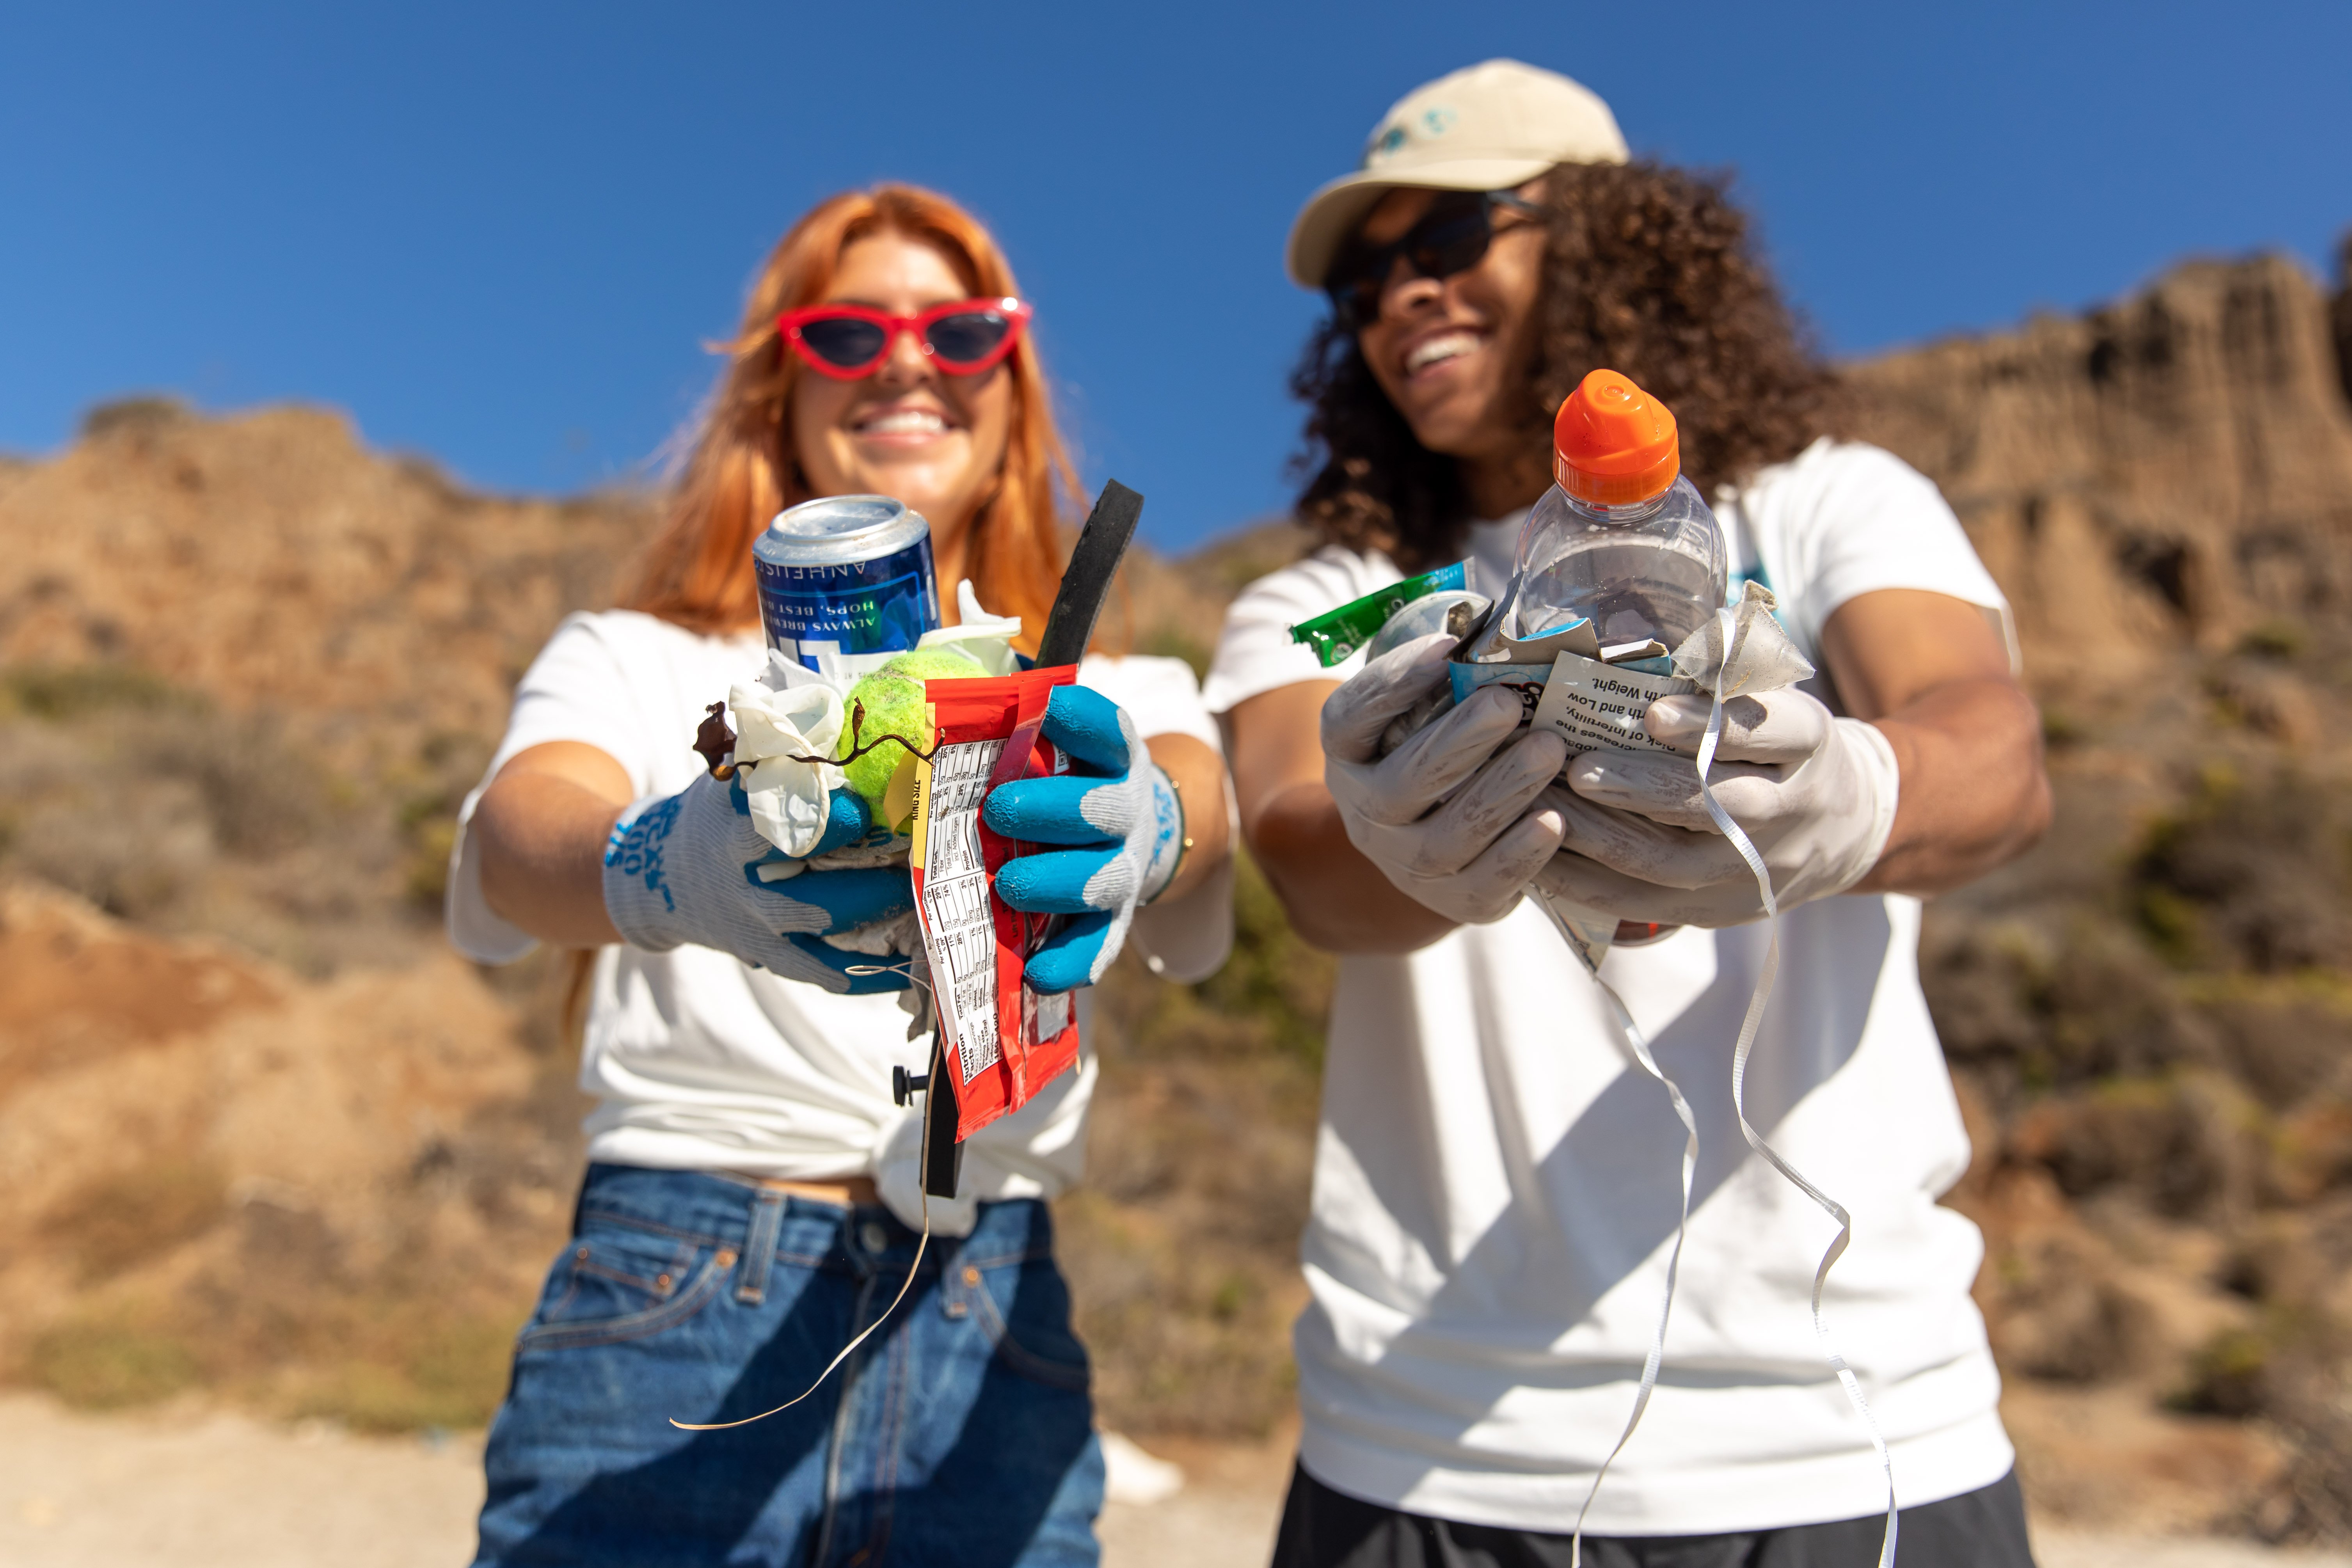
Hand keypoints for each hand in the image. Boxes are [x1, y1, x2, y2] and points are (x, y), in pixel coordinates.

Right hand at [602, 772, 912, 991]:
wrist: (661, 878)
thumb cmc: (718, 813)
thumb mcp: (730, 778)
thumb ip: (774, 748)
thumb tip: (837, 700)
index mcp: (733, 821)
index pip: (777, 814)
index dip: (823, 812)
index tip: (867, 802)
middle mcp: (743, 873)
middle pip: (807, 872)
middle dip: (865, 860)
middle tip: (917, 850)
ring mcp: (757, 920)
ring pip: (823, 919)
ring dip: (878, 910)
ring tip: (928, 896)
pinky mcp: (770, 956)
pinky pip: (823, 970)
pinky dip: (868, 974)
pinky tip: (912, 964)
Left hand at [985, 685, 1182, 994]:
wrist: (1126, 836)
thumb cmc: (1066, 783)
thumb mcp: (1053, 748)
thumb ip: (1012, 732)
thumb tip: (940, 702)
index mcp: (1111, 758)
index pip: (1109, 731)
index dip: (1083, 719)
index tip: (1048, 706)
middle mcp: (1125, 811)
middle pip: (1103, 809)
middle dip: (1054, 809)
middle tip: (999, 809)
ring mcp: (1121, 869)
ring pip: (1102, 880)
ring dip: (1056, 882)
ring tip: (1009, 886)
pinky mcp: (1112, 921)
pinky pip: (1097, 946)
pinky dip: (1069, 962)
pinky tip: (1035, 973)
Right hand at [1321, 632, 1566, 924]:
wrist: (1426, 839)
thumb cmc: (1440, 744)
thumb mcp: (1424, 706)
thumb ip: (1450, 671)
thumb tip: (1510, 617)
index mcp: (1349, 752)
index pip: (1350, 718)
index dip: (1392, 685)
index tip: (1446, 646)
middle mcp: (1365, 811)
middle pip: (1401, 784)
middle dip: (1457, 741)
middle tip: (1507, 702)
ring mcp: (1404, 862)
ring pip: (1445, 838)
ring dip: (1500, 792)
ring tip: (1551, 750)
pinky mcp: (1453, 901)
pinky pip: (1482, 886)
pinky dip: (1519, 856)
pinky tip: (1556, 821)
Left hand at [1534, 687, 1898, 926]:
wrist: (1846, 828)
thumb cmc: (1785, 745)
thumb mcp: (1780, 699)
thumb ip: (1724, 677)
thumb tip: (1637, 642)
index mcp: (1808, 742)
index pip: (1766, 731)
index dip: (1709, 725)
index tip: (1652, 714)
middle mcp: (1789, 809)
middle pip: (1714, 806)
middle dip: (1640, 789)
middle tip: (1578, 769)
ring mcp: (1755, 868)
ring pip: (1673, 864)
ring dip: (1602, 839)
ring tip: (1544, 808)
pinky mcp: (1721, 910)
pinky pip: (1649, 905)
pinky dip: (1593, 885)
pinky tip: (1544, 863)